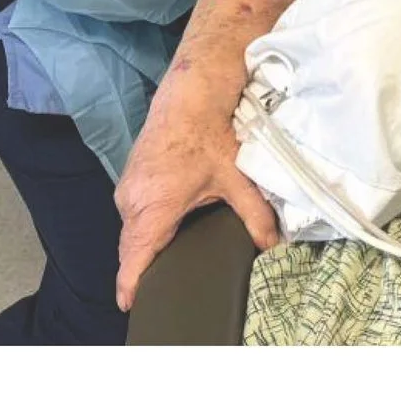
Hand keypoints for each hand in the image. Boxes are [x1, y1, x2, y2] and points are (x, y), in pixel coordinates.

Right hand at [114, 76, 278, 312]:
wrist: (190, 93)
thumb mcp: (237, 180)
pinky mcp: (131, 178)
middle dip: (143, 271)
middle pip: (132, 248)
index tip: (130, 306)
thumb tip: (273, 246)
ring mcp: (127, 188)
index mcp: (152, 206)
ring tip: (161, 270)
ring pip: (132, 231)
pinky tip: (164, 236)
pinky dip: (146, 228)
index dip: (130, 285)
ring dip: (145, 247)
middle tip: (158, 294)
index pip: (133, 258)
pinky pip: (134, 214)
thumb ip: (256, 218)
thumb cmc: (208, 133)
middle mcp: (131, 200)